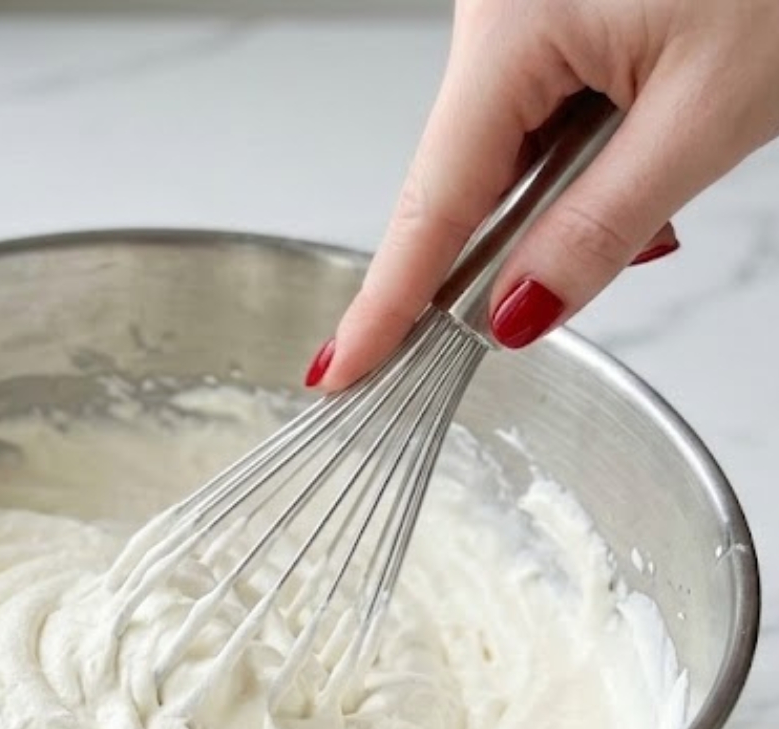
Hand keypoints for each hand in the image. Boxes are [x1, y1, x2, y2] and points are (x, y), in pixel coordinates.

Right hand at [308, 0, 778, 389]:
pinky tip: (639, 128)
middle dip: (523, 238)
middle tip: (605, 245)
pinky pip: (530, 117)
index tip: (345, 368)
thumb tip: (516, 312)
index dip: (387, 304)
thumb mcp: (708, 111)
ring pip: (501, 156)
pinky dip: (577, 153)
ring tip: (662, 143)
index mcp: (511, 28)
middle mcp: (493, 12)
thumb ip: (600, 227)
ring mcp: (514, 11)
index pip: (431, 205)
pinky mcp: (545, 14)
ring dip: (566, 191)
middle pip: (463, 182)